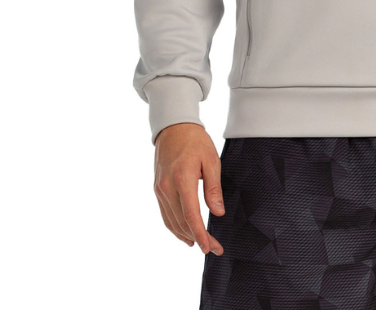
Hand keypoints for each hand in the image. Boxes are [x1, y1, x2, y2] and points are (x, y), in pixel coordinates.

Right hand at [153, 123, 225, 254]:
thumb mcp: (211, 161)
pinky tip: (185, 233)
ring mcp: (159, 189)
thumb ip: (213, 188)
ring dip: (185, 235)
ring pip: (171, 221)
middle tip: (213, 247)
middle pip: (181, 222)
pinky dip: (174, 227)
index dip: (200, 233)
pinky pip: (165, 214)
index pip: (190, 215)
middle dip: (198, 238)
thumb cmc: (195, 141)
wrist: (173, 127)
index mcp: (182, 179)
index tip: (209, 247)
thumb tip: (218, 213)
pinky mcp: (157, 189)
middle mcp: (167, 187)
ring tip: (201, 244)